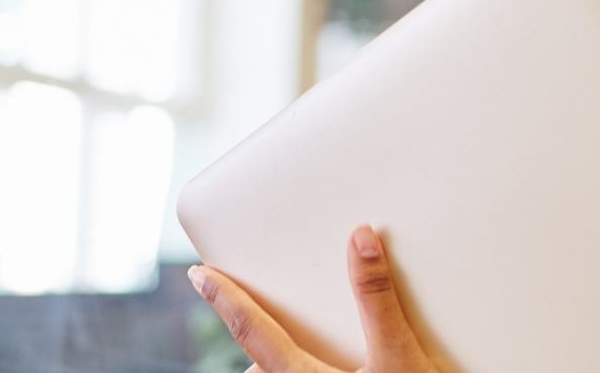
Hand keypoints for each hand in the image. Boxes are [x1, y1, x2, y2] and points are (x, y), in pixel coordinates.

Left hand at [189, 223, 440, 372]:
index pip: (252, 329)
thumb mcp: (400, 355)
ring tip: (299, 347)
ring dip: (280, 367)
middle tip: (254, 310)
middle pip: (260, 366)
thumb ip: (377, 298)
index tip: (199, 276)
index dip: (224, 299)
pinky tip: (334, 367)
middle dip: (257, 340)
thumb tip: (361, 240)